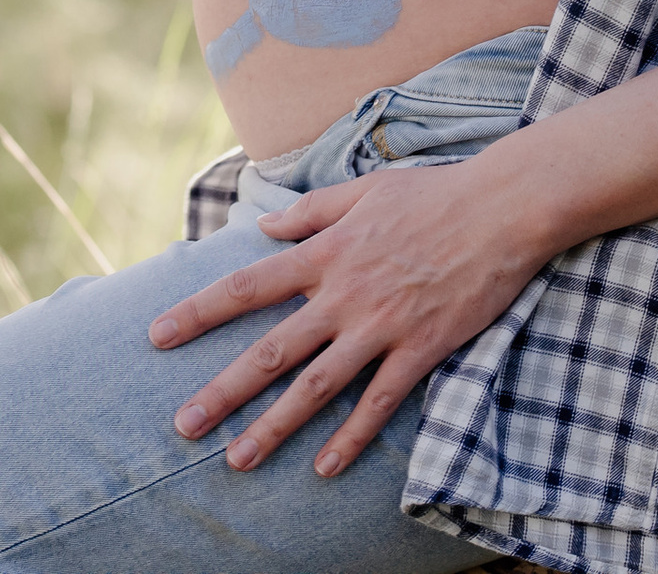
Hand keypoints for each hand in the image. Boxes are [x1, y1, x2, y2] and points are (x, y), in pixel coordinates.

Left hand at [146, 162, 548, 477]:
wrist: (499, 209)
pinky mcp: (421, 351)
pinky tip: (325, 468)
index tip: (158, 334)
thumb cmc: (430, 194)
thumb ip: (311, 212)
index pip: (246, 287)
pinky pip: (379, 404)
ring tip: (236, 460)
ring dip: (274, 427)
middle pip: (271, 350)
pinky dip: (351, 438)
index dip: (198, 311)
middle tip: (182, 423)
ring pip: (317, 387)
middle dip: (223, 390)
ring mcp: (381, 327)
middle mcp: (343, 294)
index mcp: (323, 253)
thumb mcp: (361, 190)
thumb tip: (267, 228)